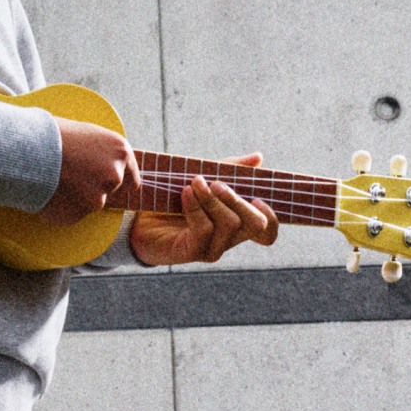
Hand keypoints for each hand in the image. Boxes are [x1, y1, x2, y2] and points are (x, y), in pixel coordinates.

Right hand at [39, 118, 135, 226]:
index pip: (131, 179)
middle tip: (70, 177)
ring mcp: (97, 197)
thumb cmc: (51, 134)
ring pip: (88, 203)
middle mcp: (114, 175)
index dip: (115, 181)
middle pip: (109, 192)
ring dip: (75, 197)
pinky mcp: (78, 213)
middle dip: (93, 188)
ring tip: (54, 180)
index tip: (102, 182)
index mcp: (120, 151)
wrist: (27, 148)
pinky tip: (48, 190)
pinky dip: (61, 207)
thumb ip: (101, 154)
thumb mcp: (86, 135)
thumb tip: (101, 166)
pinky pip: (71, 213)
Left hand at [128, 154, 278, 266]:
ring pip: (230, 224)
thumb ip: (231, 170)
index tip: (258, 197)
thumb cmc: (175, 199)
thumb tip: (259, 157)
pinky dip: (196, 207)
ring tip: (194, 183)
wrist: (138, 219)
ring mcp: (212, 248)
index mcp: (237, 224)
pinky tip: (185, 193)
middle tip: (216, 183)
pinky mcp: (192, 252)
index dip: (272, 218)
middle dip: (239, 199)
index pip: (268, 232)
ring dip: (212, 199)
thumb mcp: (205, 178)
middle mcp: (229, 239)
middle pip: (256, 225)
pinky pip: (203, 230)